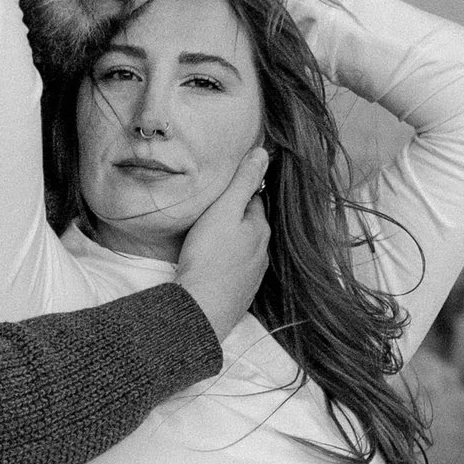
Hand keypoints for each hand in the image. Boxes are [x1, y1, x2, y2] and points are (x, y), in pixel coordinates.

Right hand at [175, 145, 269, 340]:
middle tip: (213, 211)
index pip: (254, 200)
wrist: (201, 309)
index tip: (222, 188)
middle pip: (250, 225)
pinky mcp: (240, 294)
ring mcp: (252, 275)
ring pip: (244, 249)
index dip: (238, 192)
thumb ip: (243, 182)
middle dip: (235, 217)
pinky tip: (211, 264)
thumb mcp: (223, 210)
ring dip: (231, 241)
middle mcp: (262, 252)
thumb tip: (263, 153)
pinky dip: (226, 263)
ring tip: (210, 237)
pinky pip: (235, 270)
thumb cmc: (209, 257)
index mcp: (260, 228)